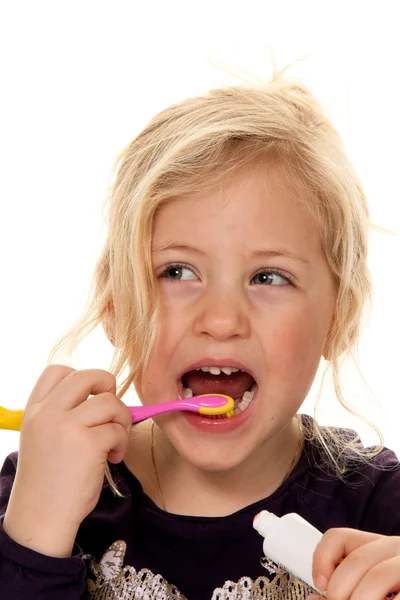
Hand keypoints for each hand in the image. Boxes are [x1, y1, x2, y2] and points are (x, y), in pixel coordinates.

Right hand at [3, 364, 131, 556]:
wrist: (41, 519)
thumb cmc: (49, 480)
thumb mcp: (43, 438)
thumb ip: (63, 413)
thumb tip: (106, 396)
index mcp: (34, 410)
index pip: (57, 370)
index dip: (81, 379)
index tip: (89, 400)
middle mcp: (47, 413)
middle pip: (89, 376)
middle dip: (109, 388)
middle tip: (110, 412)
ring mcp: (66, 426)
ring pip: (110, 402)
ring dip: (121, 421)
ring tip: (114, 442)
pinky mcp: (87, 443)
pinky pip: (118, 429)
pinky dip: (122, 442)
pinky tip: (112, 458)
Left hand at [307, 527, 399, 598]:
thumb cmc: (395, 588)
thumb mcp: (375, 584)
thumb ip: (348, 588)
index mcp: (379, 546)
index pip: (340, 537)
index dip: (323, 558)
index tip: (320, 584)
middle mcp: (397, 549)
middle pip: (357, 560)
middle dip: (341, 591)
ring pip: (378, 576)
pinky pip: (399, 596)